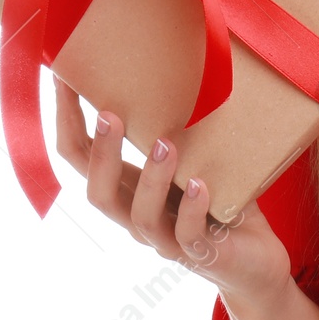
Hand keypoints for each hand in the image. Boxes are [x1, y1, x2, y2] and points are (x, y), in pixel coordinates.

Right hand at [53, 73, 291, 307]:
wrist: (255, 259)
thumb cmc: (222, 201)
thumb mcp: (198, 158)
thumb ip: (182, 125)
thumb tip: (184, 60)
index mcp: (128, 190)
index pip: (81, 160)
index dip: (67, 122)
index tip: (63, 78)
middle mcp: (137, 217)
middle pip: (98, 193)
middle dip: (100, 152)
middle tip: (109, 113)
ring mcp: (166, 240)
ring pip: (140, 216)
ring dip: (150, 178)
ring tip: (165, 143)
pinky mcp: (201, 254)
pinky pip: (187, 236)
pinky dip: (191, 210)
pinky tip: (200, 185)